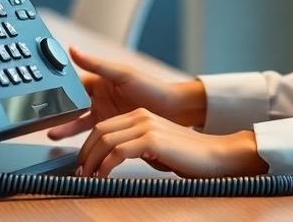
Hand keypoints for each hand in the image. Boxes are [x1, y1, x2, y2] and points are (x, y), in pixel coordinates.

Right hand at [46, 47, 206, 139]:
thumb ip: (96, 64)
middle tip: (40, 116)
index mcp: (99, 81)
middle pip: (71, 103)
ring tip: (50, 133)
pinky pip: (91, 133)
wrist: (174, 111)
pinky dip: (80, 138)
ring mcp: (104, 113)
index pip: (72, 83)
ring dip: (65, 126)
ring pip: (78, 121)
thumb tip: (72, 49)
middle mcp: (99, 97)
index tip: (41, 94)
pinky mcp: (111, 127)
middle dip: (56, 110)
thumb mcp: (123, 74)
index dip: (58, 88)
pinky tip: (72, 145)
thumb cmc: (153, 88)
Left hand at [76, 108, 267, 178]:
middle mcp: (140, 116)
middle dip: (84, 153)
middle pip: (99, 131)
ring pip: (105, 140)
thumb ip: (135, 147)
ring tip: (86, 176)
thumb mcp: (154, 148)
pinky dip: (105, 165)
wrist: (214, 156)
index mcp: (140, 116)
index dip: (87, 146)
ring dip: (91, 161)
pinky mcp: (151, 139)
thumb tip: (112, 160)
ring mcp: (146, 126)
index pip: (103, 126)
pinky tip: (102, 176)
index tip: (82, 163)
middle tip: (79, 172)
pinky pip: (117, 152)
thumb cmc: (187, 156)